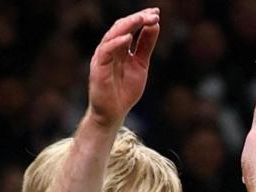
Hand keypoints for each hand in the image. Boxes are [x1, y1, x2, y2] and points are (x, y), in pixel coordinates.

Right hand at [87, 8, 160, 128]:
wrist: (114, 113)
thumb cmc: (125, 90)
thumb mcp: (141, 64)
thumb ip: (146, 45)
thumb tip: (155, 25)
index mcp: (119, 48)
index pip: (129, 27)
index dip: (142, 18)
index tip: (157, 13)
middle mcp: (109, 49)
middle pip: (121, 27)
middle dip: (137, 19)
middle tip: (154, 14)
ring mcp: (102, 58)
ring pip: (112, 35)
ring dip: (128, 26)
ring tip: (142, 19)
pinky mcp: (98, 69)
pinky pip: (106, 52)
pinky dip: (116, 43)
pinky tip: (129, 38)